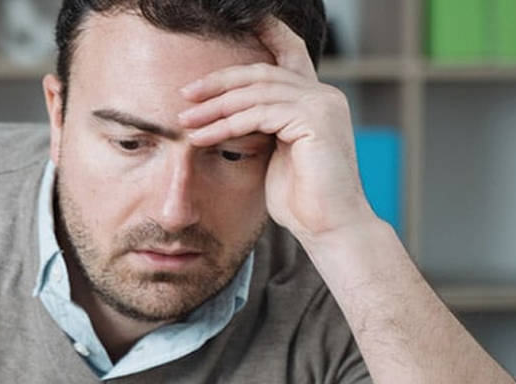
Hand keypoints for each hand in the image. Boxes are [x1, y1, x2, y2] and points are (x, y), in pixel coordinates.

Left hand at [178, 17, 374, 239]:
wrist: (329, 228)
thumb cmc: (303, 200)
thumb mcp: (277, 153)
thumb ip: (263, 126)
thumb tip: (229, 115)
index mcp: (317, 99)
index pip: (289, 54)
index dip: (267, 33)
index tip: (240, 23)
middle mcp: (324, 95)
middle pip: (261, 73)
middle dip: (219, 82)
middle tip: (186, 93)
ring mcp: (322, 105)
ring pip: (256, 93)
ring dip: (214, 107)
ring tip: (185, 120)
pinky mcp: (315, 121)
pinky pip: (259, 114)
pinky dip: (225, 125)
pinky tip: (201, 136)